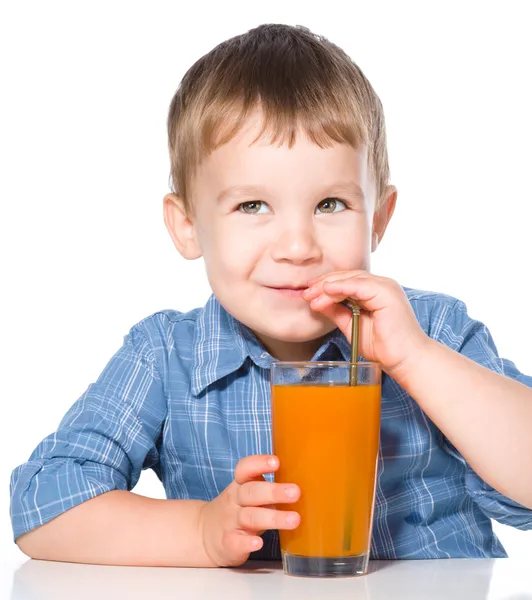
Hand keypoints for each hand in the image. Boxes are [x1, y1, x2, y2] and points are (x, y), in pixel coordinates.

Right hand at [199, 455, 299, 566]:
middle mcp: (235, 500)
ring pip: (250, 517)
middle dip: (274, 491)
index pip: (245, 469)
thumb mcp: (249, 492)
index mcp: (241, 484)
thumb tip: (308, 478)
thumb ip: (270, 487)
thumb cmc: (239, 509)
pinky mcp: (229, 543)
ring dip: (273, 518)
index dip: (259, 463)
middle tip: (296, 492)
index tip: (276, 462)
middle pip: (251, 492)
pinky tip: (259, 543)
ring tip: (294, 519)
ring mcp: (231, 521)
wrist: (206, 533)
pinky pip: (236, 541)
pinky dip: (247, 543)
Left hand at [303, 270, 429, 375]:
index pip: (347, 281)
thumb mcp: (352, 326)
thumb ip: (338, 312)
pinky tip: (326, 291)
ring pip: (351, 279)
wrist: (405, 359)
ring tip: (311, 295)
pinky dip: (341, 287)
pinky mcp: (386, 293)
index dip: (326, 285)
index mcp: (375, 291)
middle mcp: (382, 285)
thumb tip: (318, 302)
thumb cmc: (384, 347)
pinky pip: (358, 285)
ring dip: (328, 287)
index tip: (308, 293)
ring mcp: (385, 287)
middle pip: (347, 277)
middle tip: (306, 293)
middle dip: (323, 284)